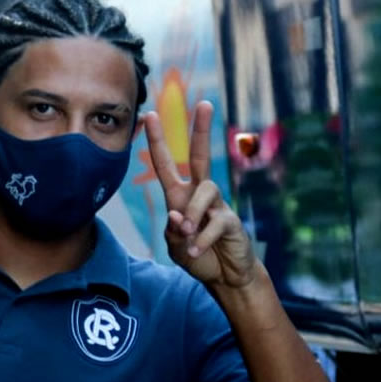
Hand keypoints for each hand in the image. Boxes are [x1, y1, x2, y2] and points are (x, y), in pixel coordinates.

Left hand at [143, 101, 256, 289]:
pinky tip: (197, 252)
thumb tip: (176, 215)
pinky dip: (201, 240)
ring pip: (204, 192)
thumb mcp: (175, 247)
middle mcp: (199, 195)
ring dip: (191, 215)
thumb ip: (172, 232)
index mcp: (179, 197)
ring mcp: (217, 206)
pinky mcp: (231, 221)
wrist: (225, 277)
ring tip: (186, 236)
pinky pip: (215, 222)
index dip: (157, 141)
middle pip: (201, 156)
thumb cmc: (198, 257)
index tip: (149, 115)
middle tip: (205, 104)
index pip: (167, 164)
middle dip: (201, 130)